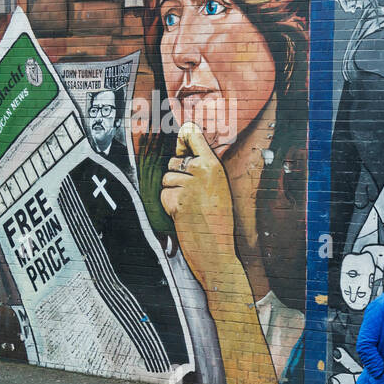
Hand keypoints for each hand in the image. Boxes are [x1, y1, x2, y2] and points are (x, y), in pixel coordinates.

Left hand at [160, 122, 237, 289]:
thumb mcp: (219, 189)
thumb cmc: (219, 221)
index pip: (192, 134)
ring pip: (166, 178)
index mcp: (215, 166)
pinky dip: (169, 204)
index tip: (181, 138)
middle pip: (174, 162)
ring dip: (173, 192)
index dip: (183, 136)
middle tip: (192, 193)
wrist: (217, 249)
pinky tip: (183, 213)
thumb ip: (205, 170)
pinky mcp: (175, 199)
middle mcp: (201, 172)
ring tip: (190, 205)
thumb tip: (183, 154)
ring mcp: (188, 185)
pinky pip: (164, 194)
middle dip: (177, 176)